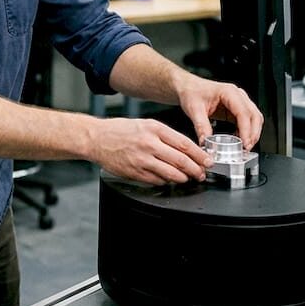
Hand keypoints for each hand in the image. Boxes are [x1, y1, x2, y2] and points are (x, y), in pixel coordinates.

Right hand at [87, 118, 211, 185]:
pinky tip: (169, 179)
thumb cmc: (120, 130)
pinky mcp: (135, 172)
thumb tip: (185, 148)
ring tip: (188, 178)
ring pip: (171, 174)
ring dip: (183, 178)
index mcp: (154, 129)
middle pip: (180, 161)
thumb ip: (165, 135)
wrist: (96, 138)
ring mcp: (142, 160)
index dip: (200, 155)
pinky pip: (157, 181)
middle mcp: (149, 144)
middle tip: (202, 173)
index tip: (208, 160)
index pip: (184, 144)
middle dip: (196, 169)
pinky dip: (166, 181)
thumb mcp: (145, 124)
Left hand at [176, 77, 263, 148]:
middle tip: (246, 148)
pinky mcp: (236, 108)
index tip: (244, 143)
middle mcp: (237, 95)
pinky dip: (247, 131)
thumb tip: (206, 142)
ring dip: (252, 133)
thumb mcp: (194, 109)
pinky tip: (239, 140)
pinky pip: (247, 120)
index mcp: (229, 92)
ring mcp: (239, 101)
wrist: (188, 87)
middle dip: (253, 134)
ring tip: (244, 147)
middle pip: (254, 115)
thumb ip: (201, 126)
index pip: (243, 113)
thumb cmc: (192, 92)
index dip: (246, 130)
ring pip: (254, 118)